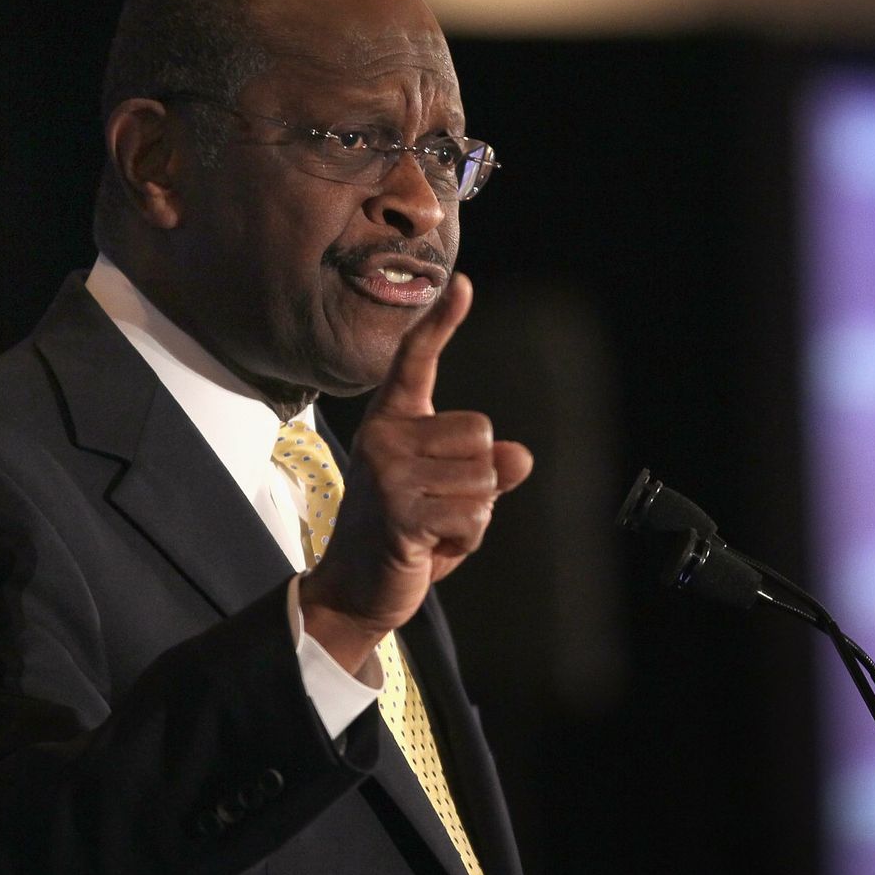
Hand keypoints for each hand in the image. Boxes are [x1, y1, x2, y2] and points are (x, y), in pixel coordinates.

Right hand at [298, 274, 534, 673]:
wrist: (355, 589)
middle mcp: (385, 437)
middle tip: (437, 505)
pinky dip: (466, 538)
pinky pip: (473, 514)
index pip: (417, 361)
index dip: (442, 323)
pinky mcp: (400, 513)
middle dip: (478, 479)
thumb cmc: (404, 532)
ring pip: (484, 479)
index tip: (464, 285)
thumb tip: (519, 456)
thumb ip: (485, 467)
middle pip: (481, 434)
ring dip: (472, 514)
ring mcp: (389, 474)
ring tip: (432, 526)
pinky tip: (430, 546)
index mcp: (392, 420)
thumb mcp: (449, 491)